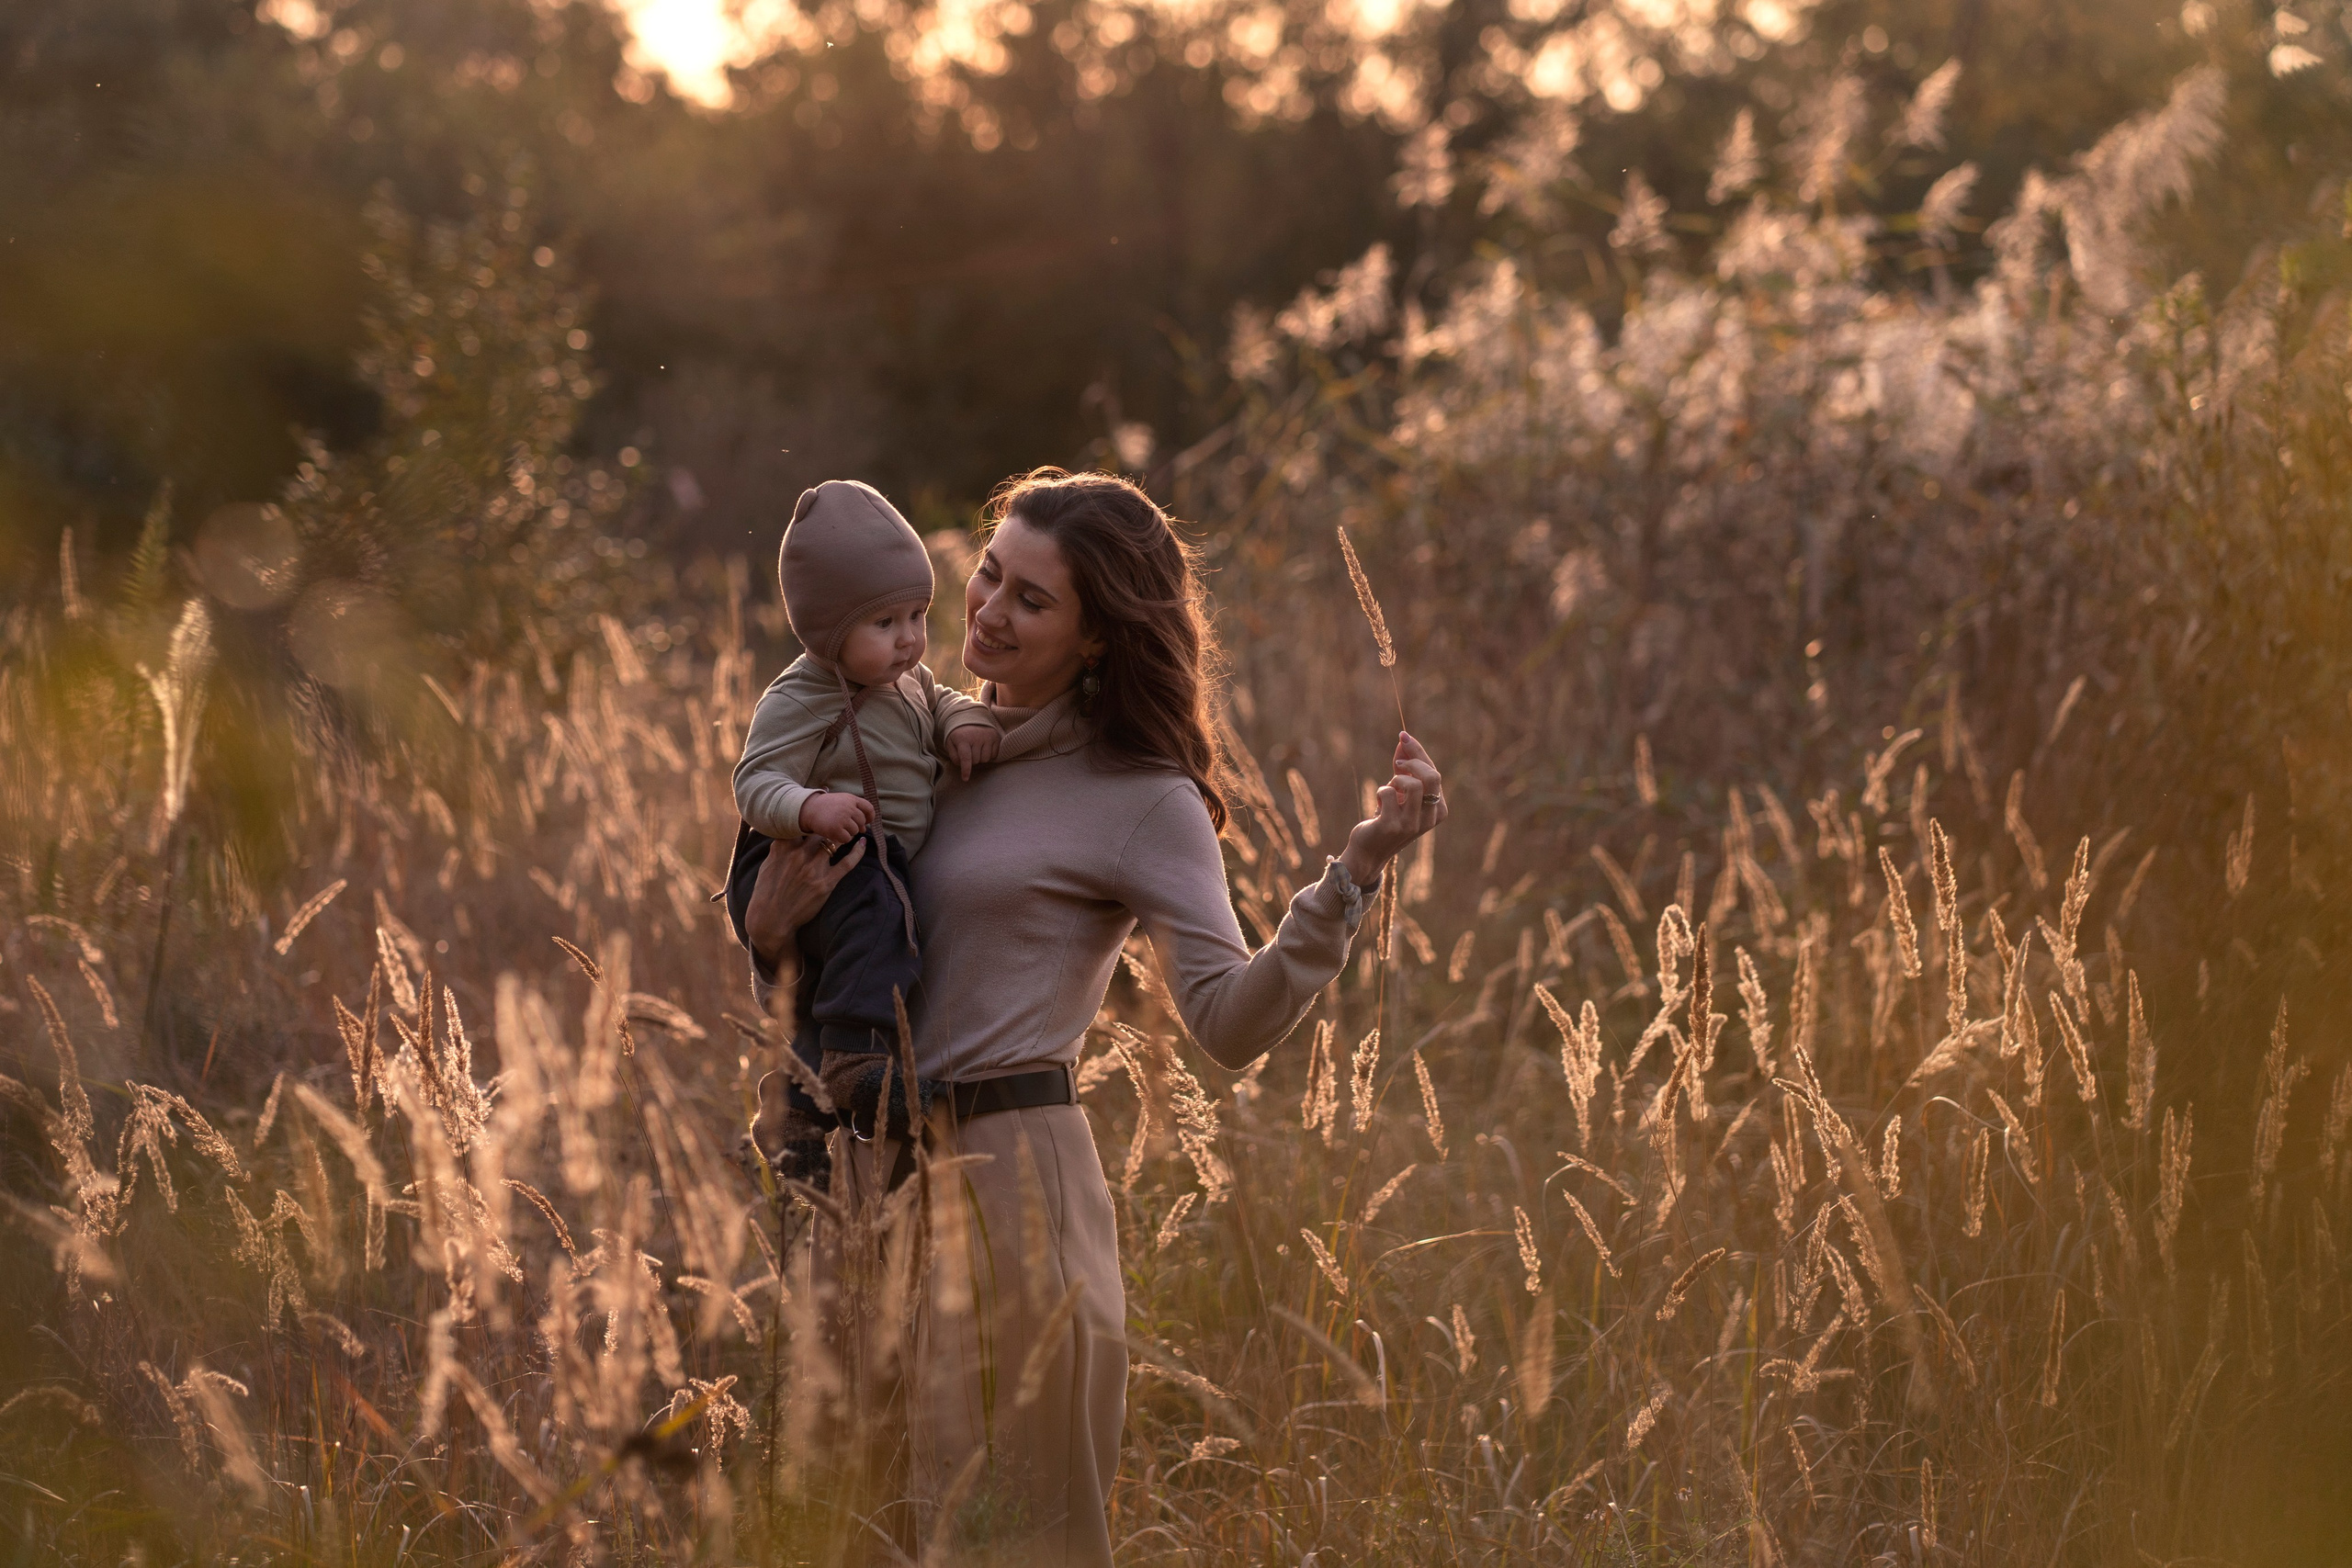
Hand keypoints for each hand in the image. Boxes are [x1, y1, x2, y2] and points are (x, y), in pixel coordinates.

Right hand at [747, 832, 865, 970]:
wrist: (771, 918)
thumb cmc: (766, 892)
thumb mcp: (767, 864)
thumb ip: (778, 848)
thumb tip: (787, 834)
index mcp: (783, 847)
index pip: (800, 825)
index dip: (809, 821)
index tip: (817, 818)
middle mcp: (799, 854)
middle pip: (819, 831)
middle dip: (827, 827)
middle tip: (835, 823)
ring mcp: (814, 868)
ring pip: (834, 842)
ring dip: (841, 836)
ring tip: (849, 830)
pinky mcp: (827, 882)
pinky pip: (848, 862)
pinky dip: (857, 851)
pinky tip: (863, 843)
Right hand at [799, 791, 874, 845]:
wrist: (808, 809)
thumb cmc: (826, 807)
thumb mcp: (842, 802)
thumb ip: (855, 812)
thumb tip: (864, 829)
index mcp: (851, 799)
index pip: (869, 808)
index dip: (870, 817)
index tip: (866, 821)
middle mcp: (848, 807)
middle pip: (861, 822)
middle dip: (856, 826)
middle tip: (844, 825)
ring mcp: (842, 818)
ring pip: (855, 831)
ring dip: (848, 832)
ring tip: (838, 827)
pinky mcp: (836, 829)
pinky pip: (847, 839)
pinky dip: (842, 839)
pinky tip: (835, 833)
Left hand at [944, 723, 1000, 780]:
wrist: (970, 718)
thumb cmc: (959, 735)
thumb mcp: (951, 743)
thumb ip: (954, 756)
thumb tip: (963, 766)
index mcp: (963, 738)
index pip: (966, 758)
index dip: (966, 770)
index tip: (965, 779)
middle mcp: (977, 736)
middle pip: (976, 761)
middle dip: (972, 761)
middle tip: (969, 752)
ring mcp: (988, 736)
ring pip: (986, 759)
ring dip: (981, 758)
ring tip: (977, 749)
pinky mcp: (996, 737)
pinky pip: (994, 755)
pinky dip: (989, 754)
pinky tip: (985, 747)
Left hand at [1339, 731, 1447, 886]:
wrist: (1369, 851)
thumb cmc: (1387, 817)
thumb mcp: (1401, 793)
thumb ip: (1405, 768)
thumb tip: (1404, 739)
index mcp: (1438, 810)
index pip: (1435, 773)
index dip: (1418, 752)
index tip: (1403, 736)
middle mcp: (1429, 819)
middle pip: (1432, 776)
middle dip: (1413, 761)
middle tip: (1396, 762)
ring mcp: (1412, 824)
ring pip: (1413, 784)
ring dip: (1396, 780)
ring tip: (1389, 789)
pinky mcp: (1392, 826)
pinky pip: (1388, 793)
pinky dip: (1381, 791)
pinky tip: (1378, 805)